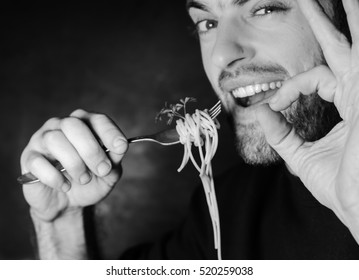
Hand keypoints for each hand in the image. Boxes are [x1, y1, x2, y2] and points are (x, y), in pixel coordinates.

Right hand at [20, 109, 127, 221]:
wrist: (68, 204)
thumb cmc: (89, 182)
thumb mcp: (109, 173)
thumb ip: (115, 159)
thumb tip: (119, 147)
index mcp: (85, 125)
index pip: (97, 119)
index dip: (110, 132)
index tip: (120, 148)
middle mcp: (62, 126)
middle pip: (73, 124)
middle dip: (91, 149)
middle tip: (102, 170)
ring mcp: (42, 140)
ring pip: (55, 140)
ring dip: (74, 163)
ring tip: (83, 179)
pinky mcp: (29, 158)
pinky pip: (38, 162)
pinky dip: (55, 177)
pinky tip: (65, 186)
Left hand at [256, 0, 358, 241]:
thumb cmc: (342, 189)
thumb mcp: (301, 158)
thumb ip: (280, 134)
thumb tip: (257, 110)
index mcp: (350, 104)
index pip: (318, 78)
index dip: (291, 87)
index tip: (274, 103)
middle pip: (344, 47)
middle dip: (327, 21)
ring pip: (356, 44)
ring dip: (349, 15)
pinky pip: (356, 60)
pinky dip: (356, 34)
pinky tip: (350, 7)